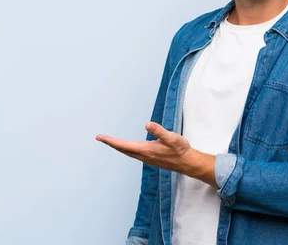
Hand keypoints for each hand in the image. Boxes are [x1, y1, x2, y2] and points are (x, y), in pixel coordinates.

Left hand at [96, 122, 216, 186]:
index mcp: (146, 150)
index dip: (111, 141)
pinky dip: (126, 149)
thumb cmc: (180, 150)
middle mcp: (144, 155)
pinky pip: (133, 153)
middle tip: (100, 138)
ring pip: (128, 152)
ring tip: (110, 141)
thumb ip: (159, 131)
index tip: (100, 137)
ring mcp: (147, 158)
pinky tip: (127, 147)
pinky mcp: (150, 158)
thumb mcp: (172, 138)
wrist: (187, 163)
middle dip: (111, 143)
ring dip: (118, 146)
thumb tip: (147, 124)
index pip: (124, 145)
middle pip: (123, 149)